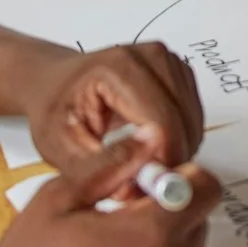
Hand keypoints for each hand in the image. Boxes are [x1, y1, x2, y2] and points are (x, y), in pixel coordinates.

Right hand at [0, 131, 220, 246]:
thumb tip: (150, 139)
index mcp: (152, 232)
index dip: (181, 176)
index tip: (148, 183)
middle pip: (198, 218)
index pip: (206, 187)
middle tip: (122, 216)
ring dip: (165, 242)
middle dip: (169, 208)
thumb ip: (112, 163)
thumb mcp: (59, 199)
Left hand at [23, 40, 205, 177]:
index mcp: (117, 68)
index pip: (161, 121)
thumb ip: (102, 167)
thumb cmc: (54, 113)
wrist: (54, 84)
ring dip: (176, 150)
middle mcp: (150, 56)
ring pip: (193, 120)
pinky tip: (150, 147)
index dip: (161, 162)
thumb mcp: (62, 149)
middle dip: (170, 159)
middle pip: (183, 120)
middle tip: (141, 184)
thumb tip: (146, 179)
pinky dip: (180, 138)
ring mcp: (168, 60)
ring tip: (140, 164)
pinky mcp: (179, 71)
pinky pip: (193, 115)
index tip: (146, 190)